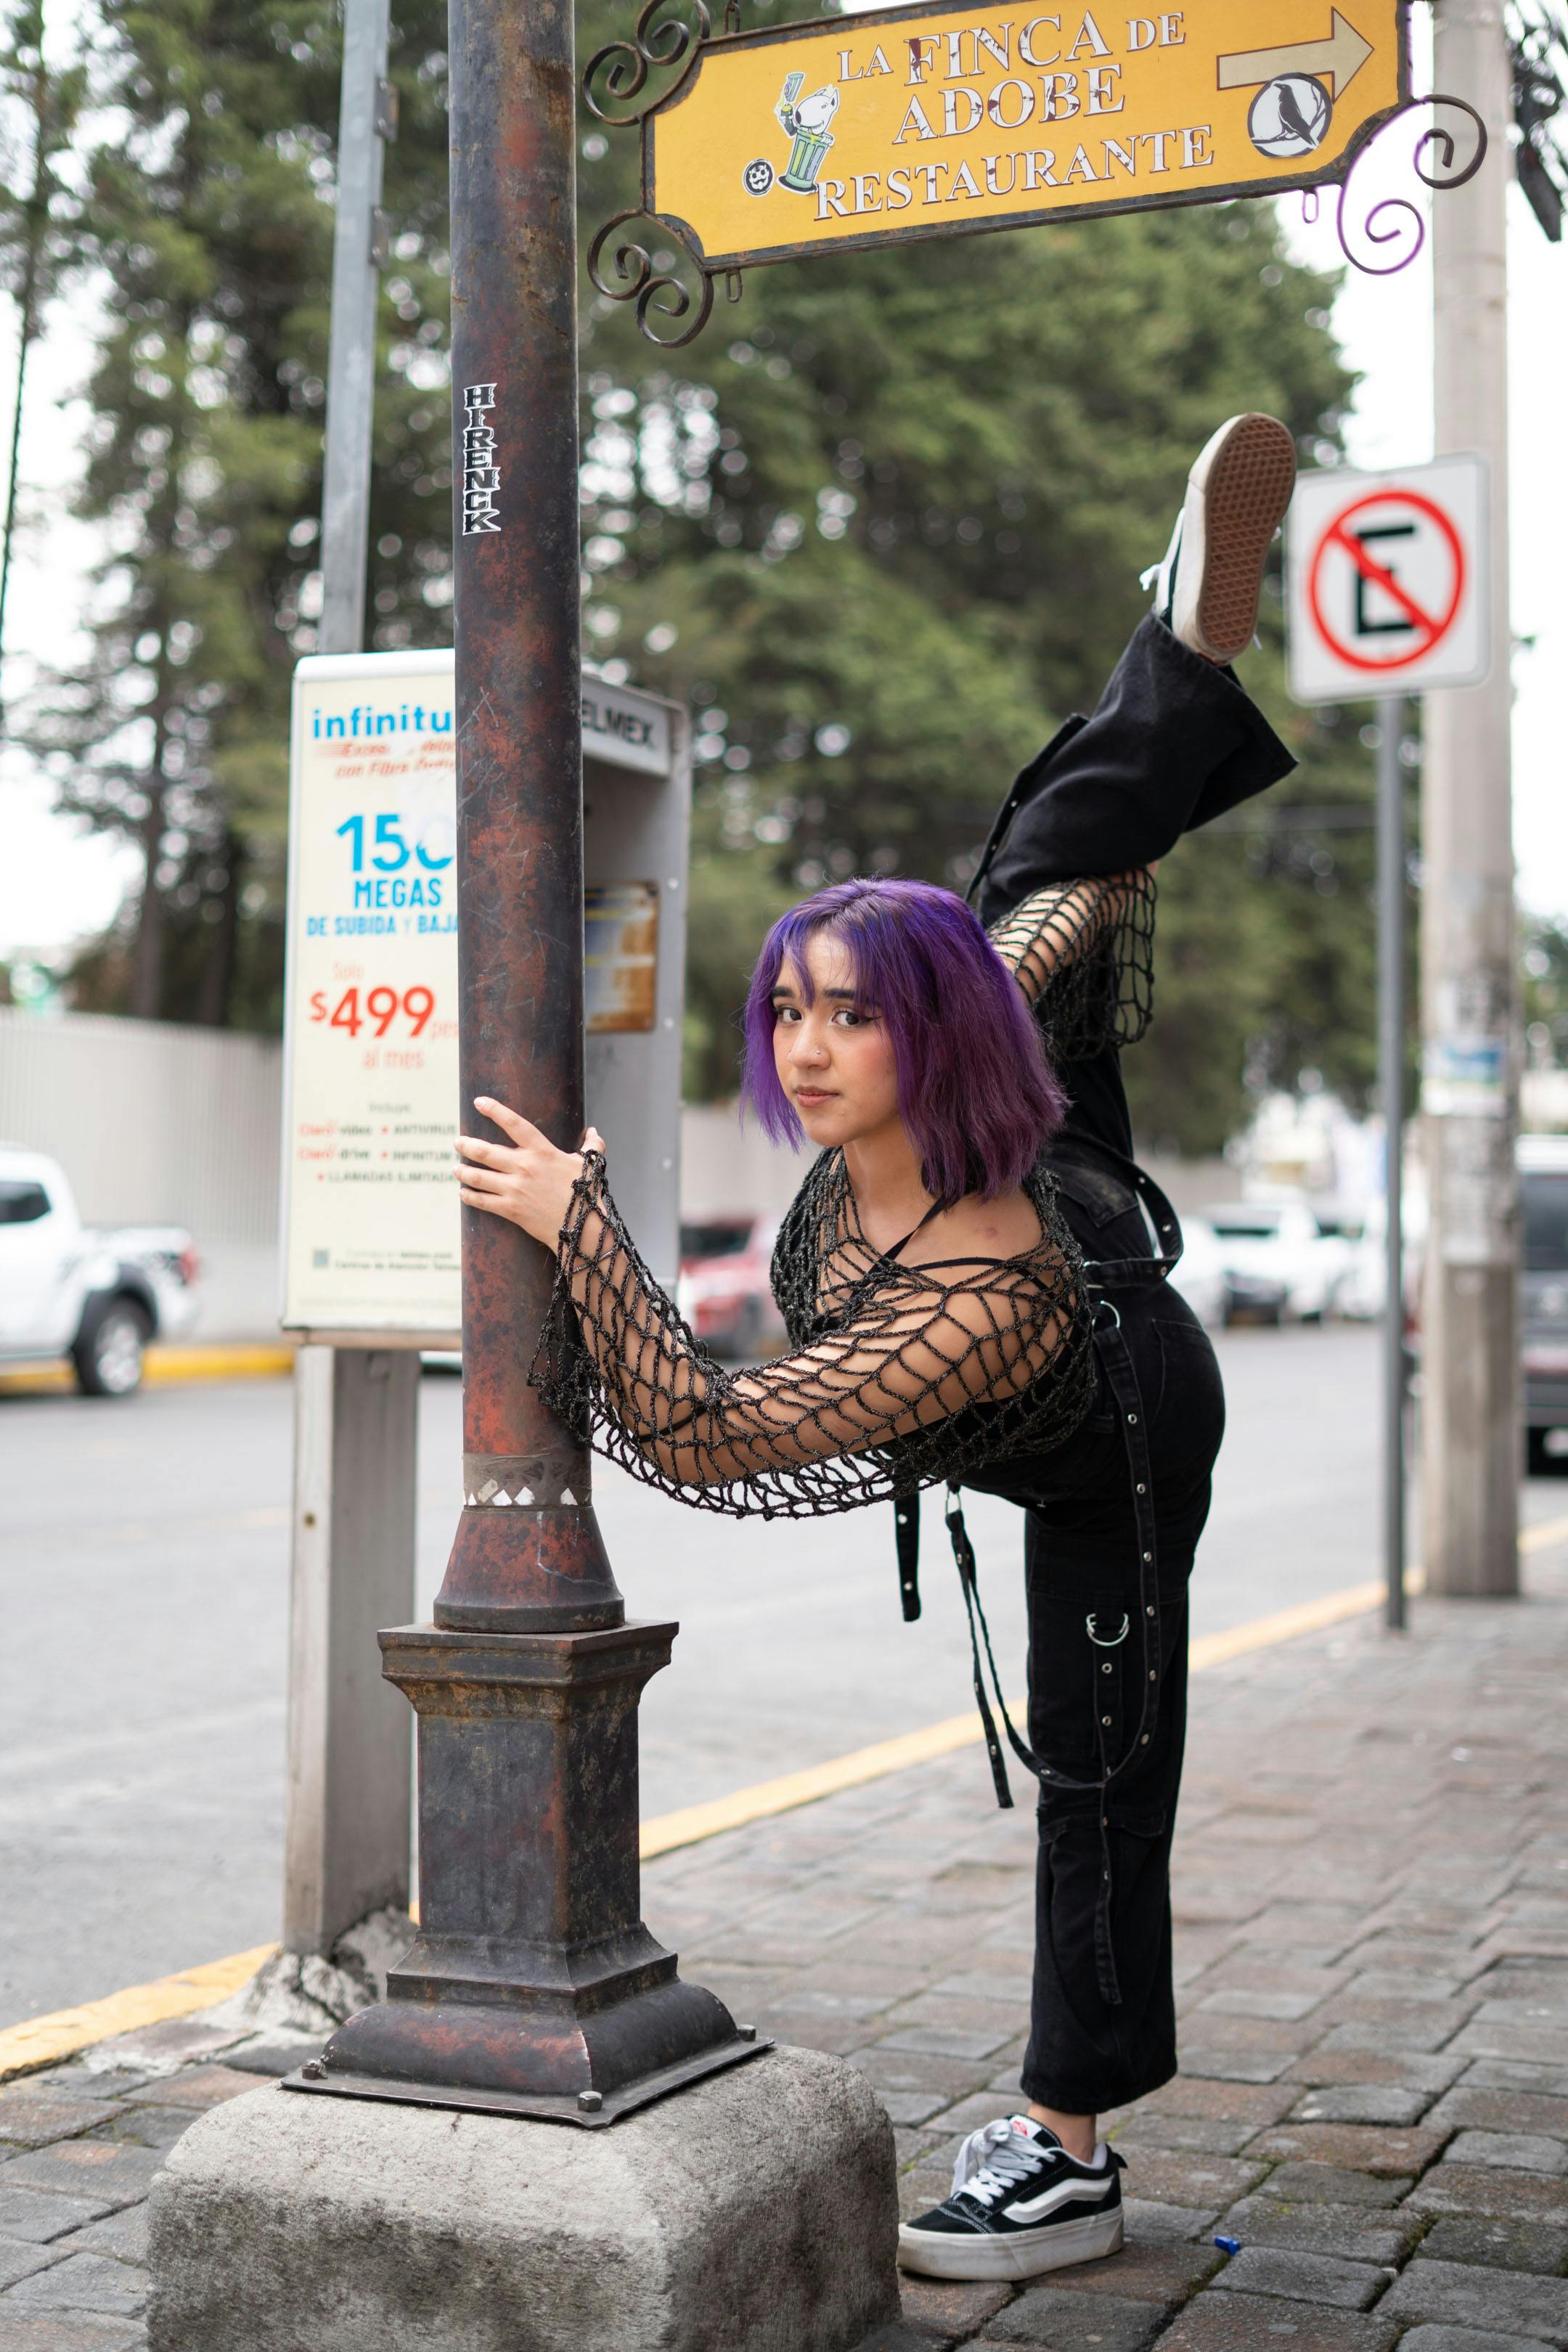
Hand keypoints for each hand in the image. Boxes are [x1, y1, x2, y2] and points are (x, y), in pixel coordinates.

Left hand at [455, 1097, 604, 1247]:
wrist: (582, 1226)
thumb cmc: (587, 1192)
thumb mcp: (590, 1165)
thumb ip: (592, 1146)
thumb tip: (594, 1132)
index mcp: (542, 1151)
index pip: (513, 1123)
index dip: (494, 1110)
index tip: (479, 1101)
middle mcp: (524, 1166)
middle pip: (485, 1151)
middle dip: (466, 1145)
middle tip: (457, 1141)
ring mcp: (515, 1188)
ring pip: (478, 1176)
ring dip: (463, 1171)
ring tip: (455, 1168)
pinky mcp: (511, 1209)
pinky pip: (482, 1201)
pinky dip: (469, 1196)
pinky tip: (463, 1192)